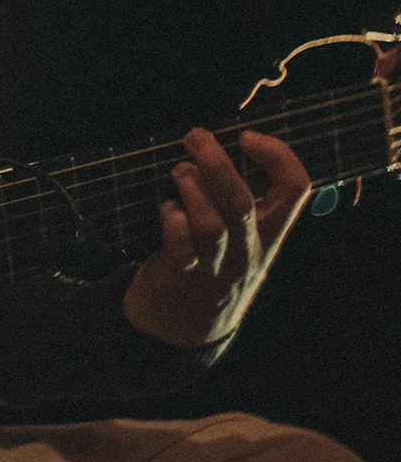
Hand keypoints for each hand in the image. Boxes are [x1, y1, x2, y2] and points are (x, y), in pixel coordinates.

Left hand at [122, 126, 310, 347]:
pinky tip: (167, 209)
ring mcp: (217, 265)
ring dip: (190, 190)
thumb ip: (233, 195)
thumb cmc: (213, 261)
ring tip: (179, 171)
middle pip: (241, 204)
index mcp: (270, 232)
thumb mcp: (240, 233)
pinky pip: (179, 244)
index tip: (247, 137)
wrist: (187, 326)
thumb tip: (208, 143)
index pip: (295, 190)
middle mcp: (248, 249)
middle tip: (195, 136)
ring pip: (210, 225)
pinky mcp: (184, 274)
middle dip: (217, 165)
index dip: (279, 156)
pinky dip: (170, 217)